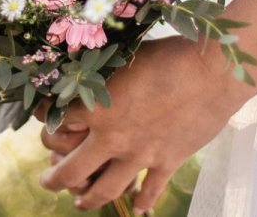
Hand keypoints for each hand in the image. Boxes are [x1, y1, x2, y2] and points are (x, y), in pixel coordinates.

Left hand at [36, 37, 247, 213]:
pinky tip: (137, 209)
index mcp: (95, 109)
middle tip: (47, 181)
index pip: (53, 121)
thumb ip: (101, 76)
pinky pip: (151, 190)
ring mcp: (139, 155)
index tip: (44, 116)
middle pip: (71, 170)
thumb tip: (85, 77)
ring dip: (89, 198)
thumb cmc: (166, 55)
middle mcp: (112, 138)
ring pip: (106, 189)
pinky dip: (142, 202)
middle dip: (54, 178)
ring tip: (79, 201)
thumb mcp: (122, 59)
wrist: (212, 73)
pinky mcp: (167, 162)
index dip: (44, 117)